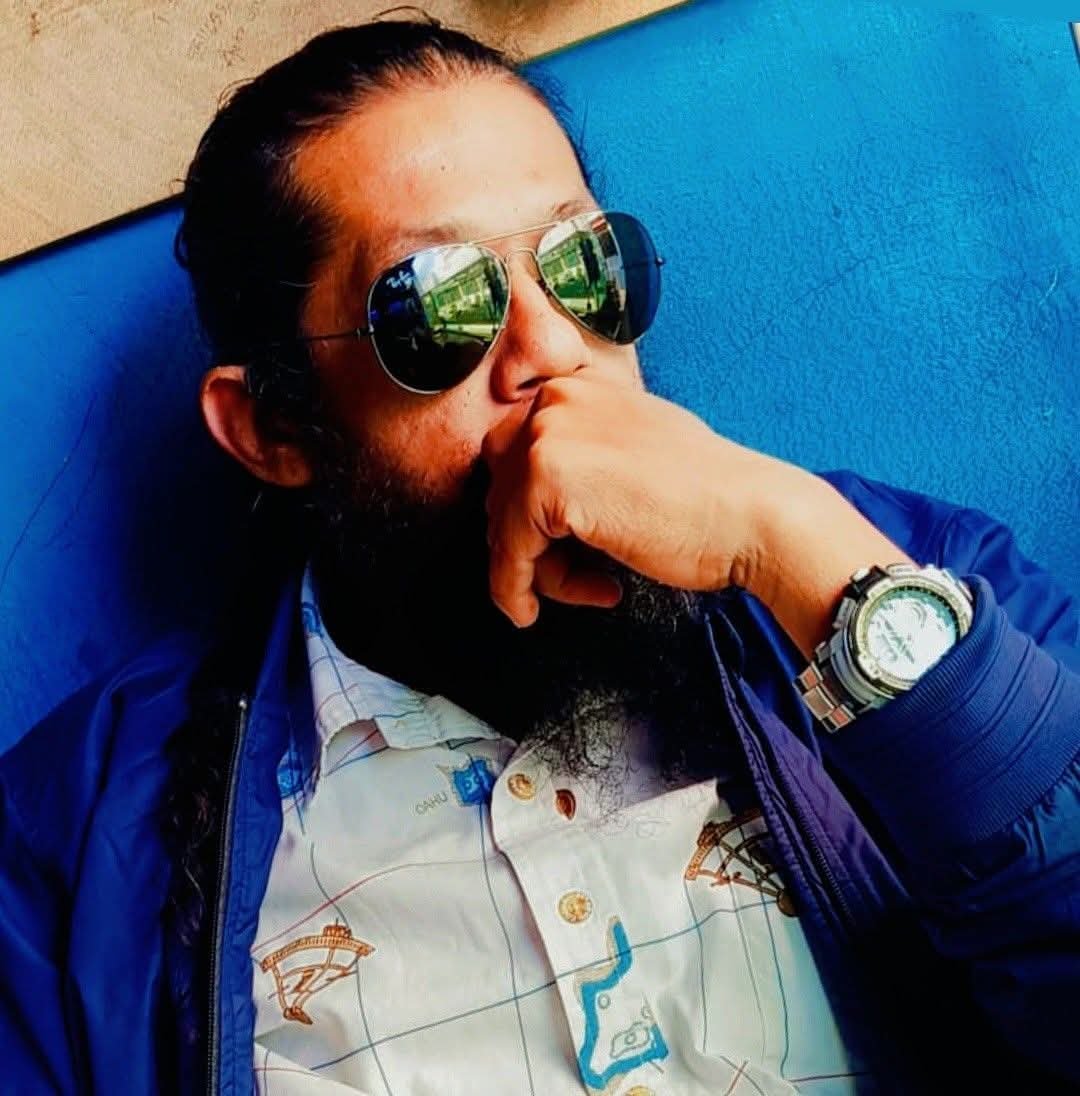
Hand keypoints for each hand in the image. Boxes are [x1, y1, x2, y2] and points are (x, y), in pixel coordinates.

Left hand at [481, 371, 810, 627]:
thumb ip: (580, 458)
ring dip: (540, 570)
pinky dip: (515, 591)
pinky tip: (539, 610)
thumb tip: (529, 499)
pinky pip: (506, 555)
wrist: (750, 516)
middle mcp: (554, 402)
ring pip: (502, 525)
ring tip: (594, 584)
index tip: (562, 547)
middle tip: (580, 572)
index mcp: (575, 390)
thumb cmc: (705, 497)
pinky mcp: (545, 482)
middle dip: (531, 541)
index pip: (515, 459)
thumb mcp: (631, 451)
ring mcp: (545, 437)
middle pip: (501, 489)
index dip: (533, 514)